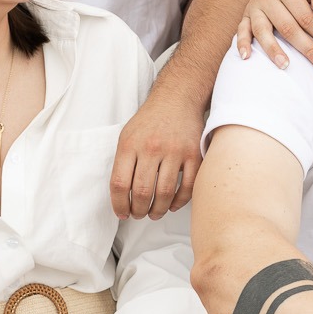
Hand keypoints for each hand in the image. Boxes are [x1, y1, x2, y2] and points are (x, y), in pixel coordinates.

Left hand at [110, 87, 202, 218]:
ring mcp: (174, 151)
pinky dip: (179, 202)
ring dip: (157, 210)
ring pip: (164, 193)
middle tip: (139, 215)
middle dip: (138, 211)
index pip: (119, 184)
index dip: (119, 205)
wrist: (177, 99)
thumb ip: (123, 163)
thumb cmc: (150, 121)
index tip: (122, 213)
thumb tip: (121, 196)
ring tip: (154, 213)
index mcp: (130, 144)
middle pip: (141, 192)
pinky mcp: (194, 154)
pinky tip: (172, 205)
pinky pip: (187, 186)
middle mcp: (151, 147)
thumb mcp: (127, 136)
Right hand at [234, 0, 312, 70]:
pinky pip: (241, 30)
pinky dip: (242, 43)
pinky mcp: (246, 14)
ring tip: (285, 66)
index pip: (305, 17)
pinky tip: (246, 57)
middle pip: (287, 28)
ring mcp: (254, 6)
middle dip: (307, 48)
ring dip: (273, 50)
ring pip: (263, 31)